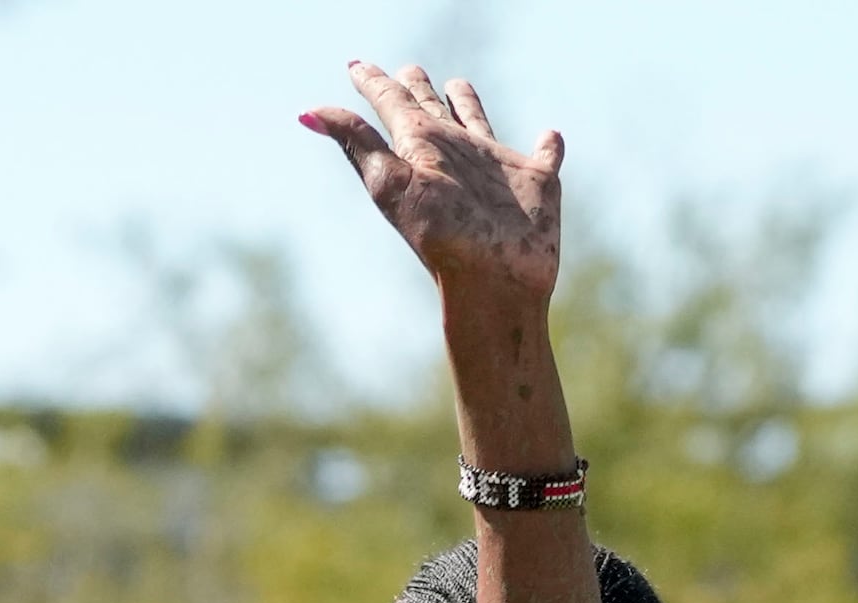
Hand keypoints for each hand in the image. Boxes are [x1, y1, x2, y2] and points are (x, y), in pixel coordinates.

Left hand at [300, 63, 563, 304]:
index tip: (355, 66)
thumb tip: (306, 114)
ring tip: (459, 85)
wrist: (492, 281)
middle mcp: (455, 153)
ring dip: (469, 104)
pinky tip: (551, 137)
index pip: (391, 104)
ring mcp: (495, 169)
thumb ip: (356, 141)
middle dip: (417, 88)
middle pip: (431, 110)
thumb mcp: (389, 182)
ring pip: (479, 123)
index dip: (372, 83)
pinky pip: (546, 156)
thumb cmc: (440, 235)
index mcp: (421, 147)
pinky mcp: (538, 184)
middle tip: (408, 70)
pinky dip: (550, 146)